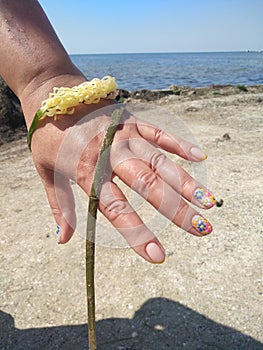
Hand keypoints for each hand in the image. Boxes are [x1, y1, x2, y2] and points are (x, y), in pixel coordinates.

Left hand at [23, 80, 215, 263]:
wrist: (49, 91)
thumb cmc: (46, 136)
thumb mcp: (45, 173)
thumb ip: (60, 207)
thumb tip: (62, 240)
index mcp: (87, 172)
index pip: (117, 209)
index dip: (138, 234)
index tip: (158, 256)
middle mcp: (110, 155)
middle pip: (148, 186)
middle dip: (177, 210)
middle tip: (202, 230)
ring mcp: (124, 135)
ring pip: (159, 161)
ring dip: (185, 181)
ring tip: (209, 201)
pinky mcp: (131, 120)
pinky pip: (159, 133)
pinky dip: (178, 144)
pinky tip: (200, 157)